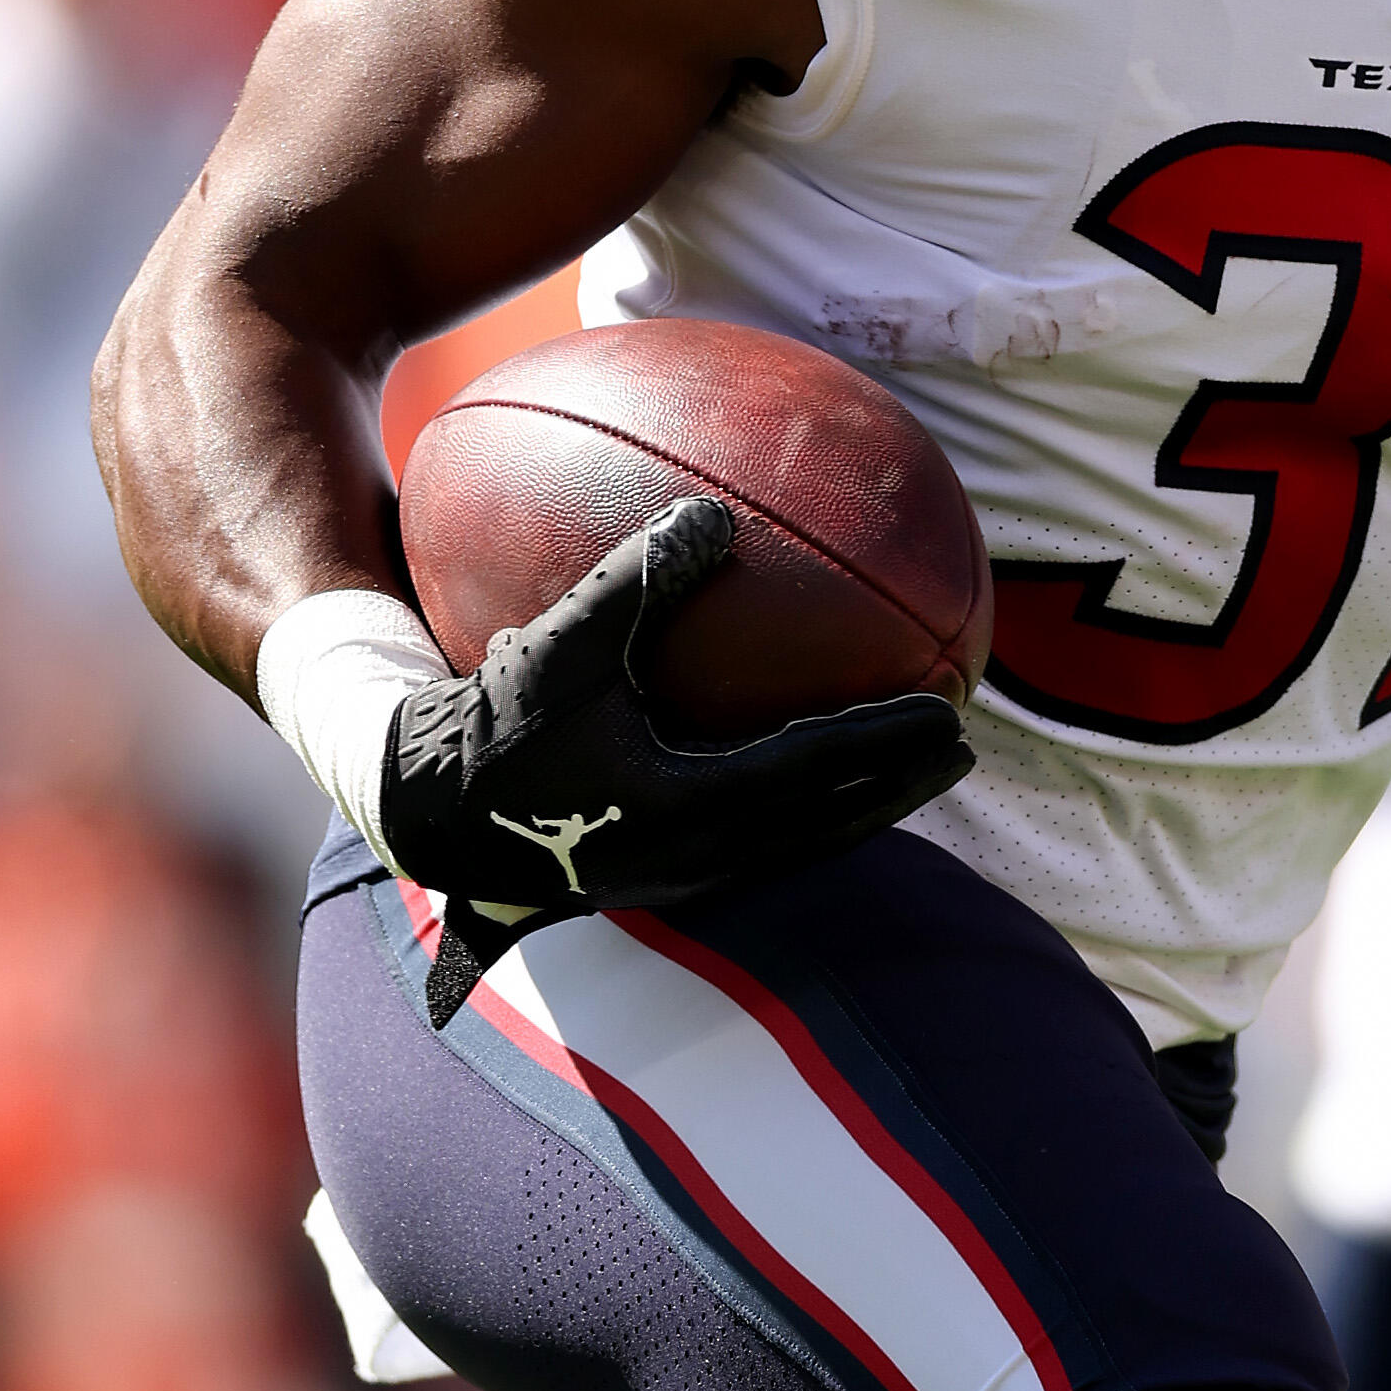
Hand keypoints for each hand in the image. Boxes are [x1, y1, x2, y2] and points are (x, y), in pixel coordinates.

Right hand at [379, 496, 973, 1025]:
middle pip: (831, 825)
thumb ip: (634, 580)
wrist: (425, 817)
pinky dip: (805, 809)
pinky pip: (760, 841)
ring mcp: (685, 874)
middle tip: (965, 745)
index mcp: (688, 806)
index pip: (817, 773)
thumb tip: (711, 516)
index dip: (886, 743)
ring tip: (913, 770)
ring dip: (863, 807)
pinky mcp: (663, 874)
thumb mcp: (559, 645)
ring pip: (801, 844)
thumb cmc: (489, 727)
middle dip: (903, 786)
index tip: (950, 712)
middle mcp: (701, 855)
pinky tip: (809, 774)